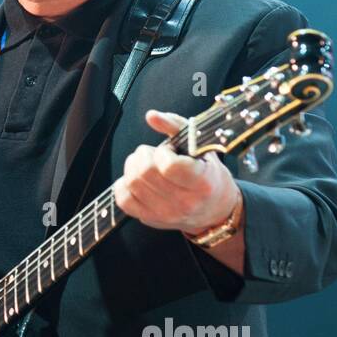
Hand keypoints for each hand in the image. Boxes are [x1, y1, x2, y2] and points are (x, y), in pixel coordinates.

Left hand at [112, 109, 240, 234]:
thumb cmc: (207, 173)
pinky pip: (123, 199)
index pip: (169, 166)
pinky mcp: (150, 220)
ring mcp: (166, 214)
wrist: (213, 210)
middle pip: (145, 172)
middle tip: (155, 155)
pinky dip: (124, 184)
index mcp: (202, 183)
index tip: (170, 151)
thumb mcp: (201, 145)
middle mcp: (185, 203)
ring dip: (134, 166)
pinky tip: (138, 180)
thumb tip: (151, 116)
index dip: (164, 152)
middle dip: (145, 155)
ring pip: (132, 183)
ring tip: (147, 165)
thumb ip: (176, 125)